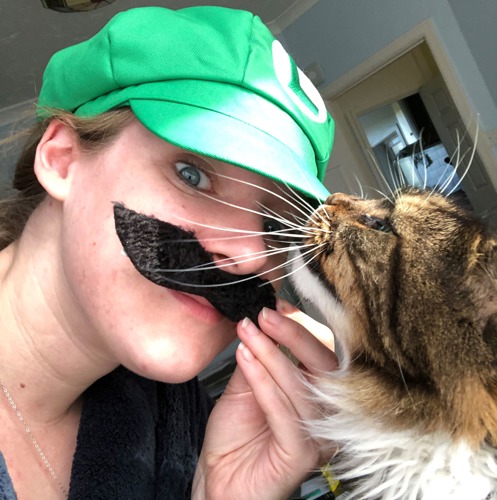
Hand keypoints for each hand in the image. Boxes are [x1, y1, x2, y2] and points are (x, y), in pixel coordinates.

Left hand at [192, 299, 337, 499]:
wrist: (219, 482)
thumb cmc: (234, 437)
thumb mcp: (247, 386)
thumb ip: (260, 358)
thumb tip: (262, 321)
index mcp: (319, 397)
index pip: (323, 354)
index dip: (302, 327)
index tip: (276, 306)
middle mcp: (326, 416)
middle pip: (323, 366)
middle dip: (292, 335)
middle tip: (264, 315)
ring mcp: (318, 437)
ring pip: (301, 385)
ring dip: (271, 354)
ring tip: (246, 333)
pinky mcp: (301, 455)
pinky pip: (283, 410)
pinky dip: (263, 380)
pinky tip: (245, 358)